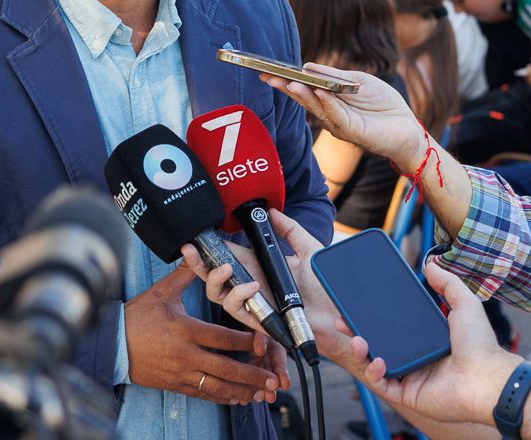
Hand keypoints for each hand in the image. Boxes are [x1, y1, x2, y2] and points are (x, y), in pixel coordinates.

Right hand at [125, 265, 281, 405]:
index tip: (262, 340)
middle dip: (252, 374)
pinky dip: (222, 398)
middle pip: (226, 368)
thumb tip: (196, 253)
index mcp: (185, 329)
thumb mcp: (161, 292)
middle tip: (272, 379)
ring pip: (217, 386)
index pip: (223, 338)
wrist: (113, 343)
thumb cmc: (137, 316)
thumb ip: (184, 275)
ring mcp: (181, 372)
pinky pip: (203, 394)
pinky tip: (236, 399)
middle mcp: (186, 354)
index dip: (245, 340)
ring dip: (242, 391)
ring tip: (261, 394)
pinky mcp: (175, 384)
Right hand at [182, 209, 349, 366]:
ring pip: (219, 295)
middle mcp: (252, 285)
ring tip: (226, 268)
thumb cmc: (326, 286)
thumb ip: (290, 230)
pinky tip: (251, 287)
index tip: (196, 235)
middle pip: (215, 276)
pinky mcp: (260, 320)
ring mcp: (254, 303)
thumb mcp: (309, 250)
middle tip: (189, 249)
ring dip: (216, 280)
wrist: (340, 316)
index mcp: (259, 268)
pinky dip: (239, 297)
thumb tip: (272, 211)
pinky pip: (237, 311)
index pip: (227, 255)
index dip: (210, 247)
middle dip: (197, 264)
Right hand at [261, 64, 427, 168]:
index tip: (267, 71)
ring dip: (303, 95)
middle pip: (304, 99)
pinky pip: (337, 116)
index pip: (304, 89)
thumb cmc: (384, 104)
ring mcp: (340, 125)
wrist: (408, 127)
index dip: (286, 80)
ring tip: (290, 82)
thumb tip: (307, 66)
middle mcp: (330, 115)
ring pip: (317, 108)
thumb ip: (334, 76)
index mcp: (329, 101)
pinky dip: (327, 103)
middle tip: (268, 77)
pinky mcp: (353, 132)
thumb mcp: (358, 82)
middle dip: (286, 87)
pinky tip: (319, 92)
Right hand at [341, 262, 524, 431]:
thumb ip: (448, 283)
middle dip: (358, 333)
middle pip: (379, 343)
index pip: (394, 326)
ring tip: (357, 339)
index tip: (359, 305)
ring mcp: (411, 376)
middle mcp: (416, 357)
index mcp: (427, 338)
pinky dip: (374, 373)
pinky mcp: (409, 394)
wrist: (487, 380)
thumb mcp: (465, 304)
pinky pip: (383, 384)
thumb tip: (431, 263)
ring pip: (375, 364)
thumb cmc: (480, 346)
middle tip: (344, 321)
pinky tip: (377, 361)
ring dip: (361, 351)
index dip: (375, 317)